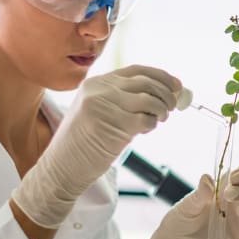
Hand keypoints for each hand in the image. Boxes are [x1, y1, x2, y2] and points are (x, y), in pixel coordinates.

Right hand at [13, 65, 181, 227]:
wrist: (62, 167)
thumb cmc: (83, 143)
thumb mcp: (97, 111)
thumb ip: (122, 100)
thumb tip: (164, 94)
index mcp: (96, 83)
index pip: (136, 70)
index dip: (160, 76)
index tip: (176, 85)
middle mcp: (100, 90)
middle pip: (147, 82)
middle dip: (167, 93)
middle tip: (173, 106)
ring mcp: (107, 106)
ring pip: (150, 100)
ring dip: (162, 110)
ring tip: (160, 119)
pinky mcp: (115, 125)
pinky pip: (146, 120)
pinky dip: (152, 124)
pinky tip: (145, 130)